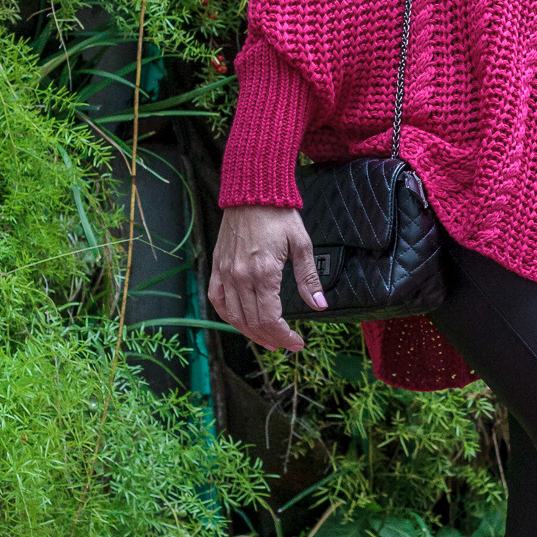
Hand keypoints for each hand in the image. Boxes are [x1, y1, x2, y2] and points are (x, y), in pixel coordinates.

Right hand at [208, 204, 325, 352]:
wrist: (252, 192)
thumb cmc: (279, 215)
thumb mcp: (302, 244)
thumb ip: (308, 278)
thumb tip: (319, 305)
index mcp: (263, 272)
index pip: (269, 319)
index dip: (284, 337)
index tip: (297, 342)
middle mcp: (240, 276)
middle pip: (252, 322)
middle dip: (271, 339)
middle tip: (287, 344)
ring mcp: (226, 272)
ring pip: (234, 316)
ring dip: (251, 333)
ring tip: (268, 340)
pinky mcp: (217, 266)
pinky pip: (217, 300)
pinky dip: (228, 316)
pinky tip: (241, 322)